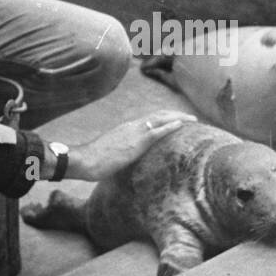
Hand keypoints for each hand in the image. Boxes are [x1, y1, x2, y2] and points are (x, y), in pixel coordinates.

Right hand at [65, 110, 196, 181]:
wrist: (83, 160)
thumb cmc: (91, 160)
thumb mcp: (109, 153)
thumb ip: (119, 152)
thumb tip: (123, 159)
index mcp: (125, 129)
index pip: (148, 119)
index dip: (164, 118)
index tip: (175, 119)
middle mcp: (131, 126)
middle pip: (158, 115)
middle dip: (175, 115)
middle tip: (190, 118)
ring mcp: (134, 133)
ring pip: (161, 119)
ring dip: (178, 118)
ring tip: (192, 119)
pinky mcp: (136, 142)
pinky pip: (157, 131)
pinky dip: (171, 126)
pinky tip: (182, 125)